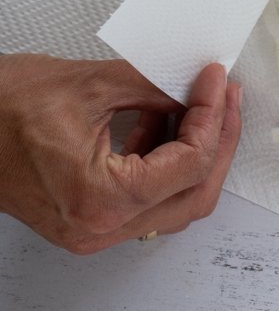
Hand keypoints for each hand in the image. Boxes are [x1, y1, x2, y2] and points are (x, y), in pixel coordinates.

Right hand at [0, 55, 241, 253]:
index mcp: (100, 200)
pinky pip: (148, 198)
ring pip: (176, 202)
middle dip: (219, 140)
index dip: (213, 117)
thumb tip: (199, 84)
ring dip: (196, 152)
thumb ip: (157, 88)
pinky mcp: (89, 217)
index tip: (216, 81)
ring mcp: (93, 228)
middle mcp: (98, 227)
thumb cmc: (0, 109)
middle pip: (195, 193)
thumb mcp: (93, 85)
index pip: (190, 164)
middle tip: (224, 97)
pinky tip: (163, 121)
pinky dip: (166, 161)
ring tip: (200, 104)